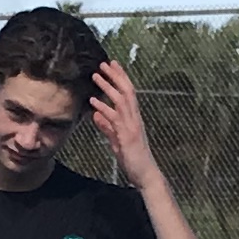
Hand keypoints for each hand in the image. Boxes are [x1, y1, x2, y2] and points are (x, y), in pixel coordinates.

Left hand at [87, 61, 157, 181]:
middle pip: (127, 91)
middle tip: (104, 63)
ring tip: (96, 76)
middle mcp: (134, 118)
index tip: (112, 65)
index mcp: (133, 118)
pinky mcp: (127, 136)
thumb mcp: (117, 140)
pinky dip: (104, 108)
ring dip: (108, 87)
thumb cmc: (133, 159)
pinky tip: (93, 102)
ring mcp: (132, 126)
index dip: (121, 77)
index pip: (128, 92)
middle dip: (116, 76)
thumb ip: (107, 127)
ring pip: (121, 100)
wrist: (145, 175)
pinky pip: (115, 118)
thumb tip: (96, 114)